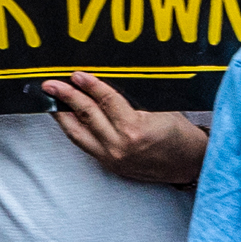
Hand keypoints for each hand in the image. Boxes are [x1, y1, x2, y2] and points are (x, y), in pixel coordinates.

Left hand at [38, 72, 204, 184]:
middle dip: (66, 98)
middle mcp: (120, 146)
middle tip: (50, 85)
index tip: (76, 75)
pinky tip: (67, 119)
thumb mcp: (159, 109)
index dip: (90, 85)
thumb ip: (131, 100)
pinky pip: (84, 144)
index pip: (105, 101)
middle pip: (86, 116)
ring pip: (78, 134)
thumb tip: (103, 85)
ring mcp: (112, 158)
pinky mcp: (110, 166)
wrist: (190, 163)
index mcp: (134, 129)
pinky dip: (73, 130)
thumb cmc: (179, 133)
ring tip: (51, 101)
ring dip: (62, 116)